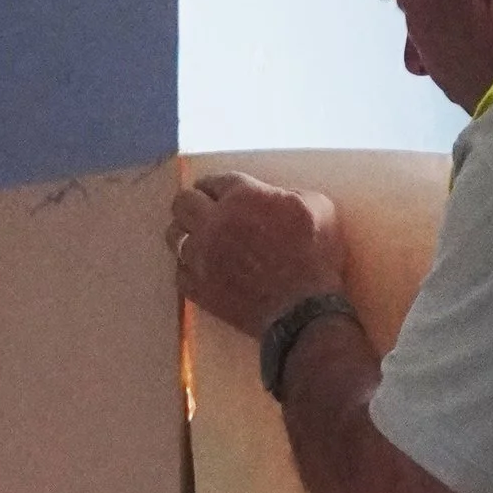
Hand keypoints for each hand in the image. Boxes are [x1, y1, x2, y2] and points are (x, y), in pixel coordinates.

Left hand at [168, 172, 346, 337]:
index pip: (212, 181)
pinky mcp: (200, 288)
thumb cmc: (316, 257)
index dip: (214, 186)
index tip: (215, 192)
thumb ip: (289, 193)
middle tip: (202, 211)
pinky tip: (202, 269)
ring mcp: (202, 257)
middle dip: (191, 203)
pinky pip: (179, 271)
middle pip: (182, 203)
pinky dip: (188, 267)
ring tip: (199, 240)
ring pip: (174, 236)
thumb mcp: (318, 207)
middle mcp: (214, 223)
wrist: (304, 311)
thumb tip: (274, 198)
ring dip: (186, 234)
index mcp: (242, 197)